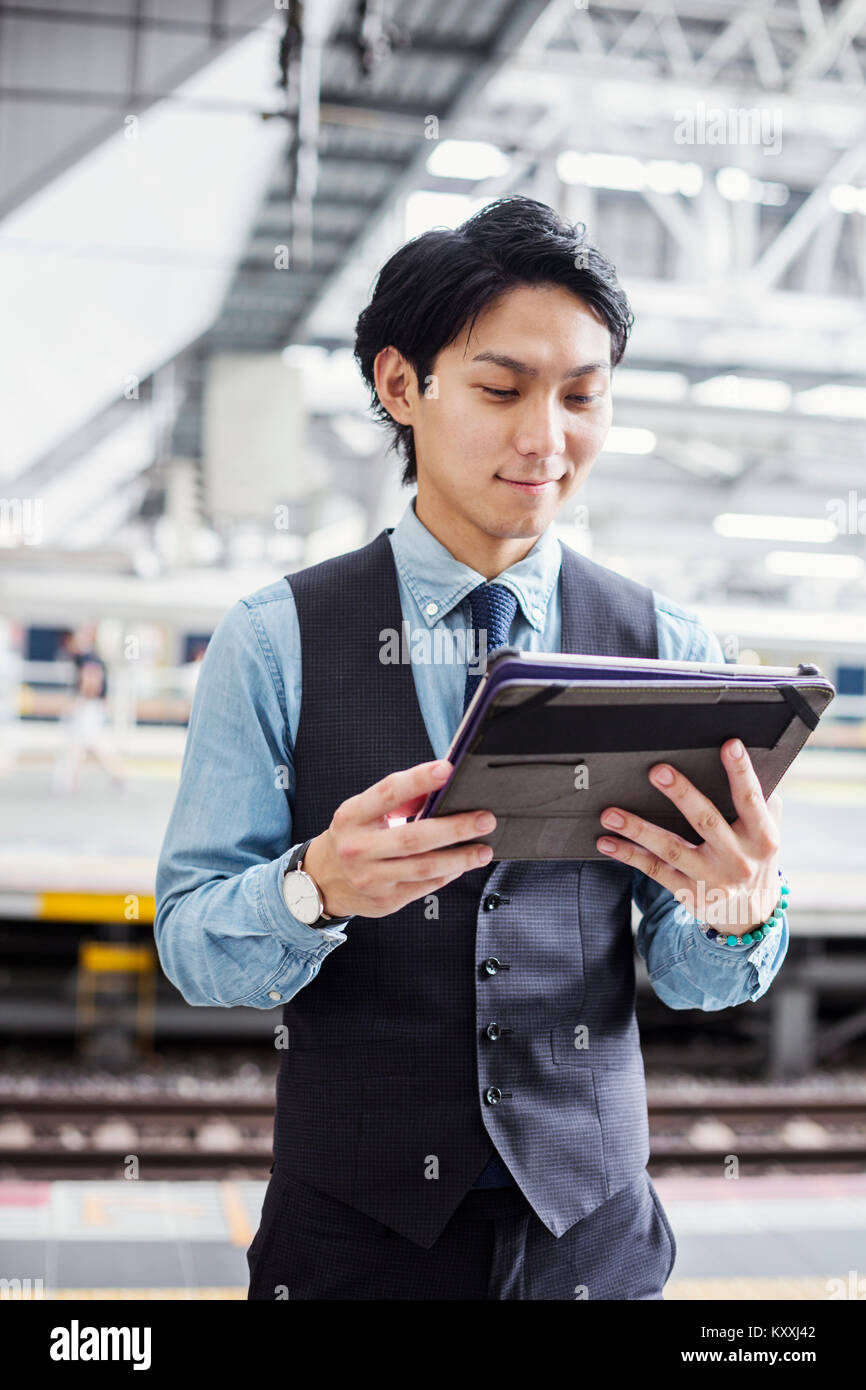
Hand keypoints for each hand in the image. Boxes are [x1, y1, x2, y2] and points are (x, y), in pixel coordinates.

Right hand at [301, 760, 495, 919]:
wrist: (321, 882)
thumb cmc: (352, 837)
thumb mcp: (361, 812)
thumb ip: (396, 800)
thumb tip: (438, 788)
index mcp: (351, 817)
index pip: (387, 793)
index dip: (418, 780)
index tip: (447, 769)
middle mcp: (358, 848)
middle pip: (414, 837)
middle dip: (455, 827)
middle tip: (485, 819)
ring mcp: (371, 878)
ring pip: (424, 867)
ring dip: (460, 857)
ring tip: (484, 849)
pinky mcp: (385, 901)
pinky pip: (425, 886)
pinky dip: (448, 874)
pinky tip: (463, 864)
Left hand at [595, 738, 782, 931]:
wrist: (749, 914)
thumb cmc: (753, 857)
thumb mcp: (767, 832)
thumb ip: (762, 802)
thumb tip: (748, 764)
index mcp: (762, 836)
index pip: (751, 799)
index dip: (741, 772)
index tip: (729, 745)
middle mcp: (738, 859)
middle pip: (706, 821)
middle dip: (681, 794)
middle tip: (657, 771)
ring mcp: (712, 879)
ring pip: (671, 849)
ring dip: (638, 829)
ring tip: (610, 814)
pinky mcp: (689, 893)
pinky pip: (655, 871)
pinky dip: (628, 855)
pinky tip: (606, 841)